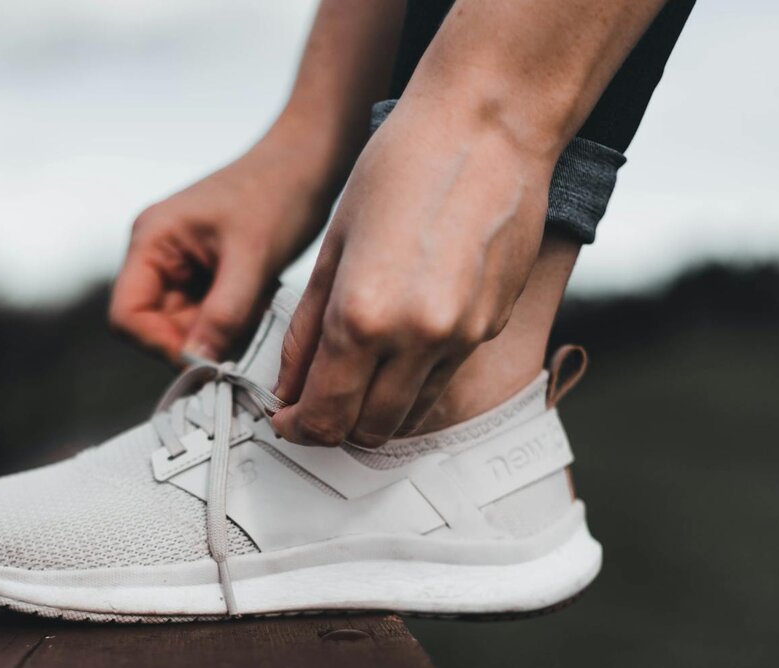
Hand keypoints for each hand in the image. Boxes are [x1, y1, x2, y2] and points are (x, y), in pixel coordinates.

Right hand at [109, 132, 335, 362]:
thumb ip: (222, 317)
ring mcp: (177, 261)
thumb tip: (197, 364)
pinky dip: (228, 319)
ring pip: (182, 325)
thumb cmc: (278, 191)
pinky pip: (204, 314)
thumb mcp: (252, 261)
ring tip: (252, 306)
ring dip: (215, 330)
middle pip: (153, 325)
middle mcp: (155, 252)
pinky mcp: (202, 270)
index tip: (203, 358)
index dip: (158, 345)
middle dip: (194, 338)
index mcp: (151, 239)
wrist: (308, 161)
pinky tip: (254, 300)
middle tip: (238, 332)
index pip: (126, 315)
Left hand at [272, 101, 553, 446]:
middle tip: (313, 403)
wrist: (488, 125)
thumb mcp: (332, 247)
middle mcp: (417, 338)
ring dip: (374, 412)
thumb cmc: (405, 164)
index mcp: (363, 316)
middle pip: (366, 431)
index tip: (286, 418)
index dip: (297, 428)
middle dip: (332, 427)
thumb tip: (289, 386)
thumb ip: (308, 329)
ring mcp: (462, 338)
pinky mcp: (491, 328)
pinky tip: (396, 350)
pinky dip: (412, 385)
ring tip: (353, 378)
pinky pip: (442, 382)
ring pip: (409, 417)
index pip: (323, 416)